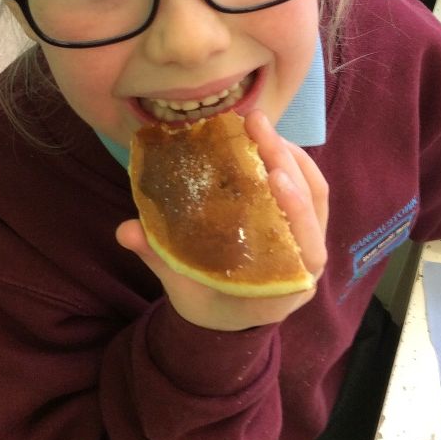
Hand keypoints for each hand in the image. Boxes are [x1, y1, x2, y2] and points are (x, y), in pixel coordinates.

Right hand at [117, 110, 328, 330]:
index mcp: (281, 291)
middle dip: (287, 163)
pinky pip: (311, 188)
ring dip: (291, 155)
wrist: (226, 316)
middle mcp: (304, 267)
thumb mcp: (181, 288)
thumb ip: (157, 259)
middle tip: (257, 127)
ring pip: (316, 193)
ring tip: (260, 124)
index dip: (297, 213)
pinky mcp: (305, 224)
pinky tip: (266, 138)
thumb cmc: (207, 303)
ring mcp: (309, 242)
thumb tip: (124, 231)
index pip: (306, 252)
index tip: (275, 176)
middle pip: (312, 209)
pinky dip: (293, 159)